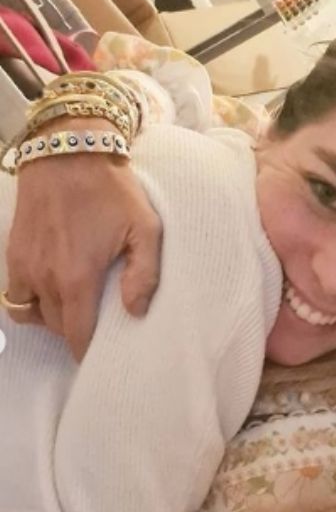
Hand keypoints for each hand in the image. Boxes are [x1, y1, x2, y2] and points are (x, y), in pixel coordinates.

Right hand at [5, 119, 161, 359]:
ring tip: (79, 312)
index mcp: (76, 277)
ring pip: (34, 314)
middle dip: (77, 335)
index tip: (105, 360)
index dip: (89, 352)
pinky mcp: (14, 251)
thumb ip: (144, 274)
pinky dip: (32, 302)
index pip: (78, 335)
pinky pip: (16, 294)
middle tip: (100, 331)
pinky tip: (55, 293)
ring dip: (55, 320)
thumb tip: (136, 312)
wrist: (68, 152)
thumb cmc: (113, 191)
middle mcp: (44, 277)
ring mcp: (24, 265)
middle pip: (56, 328)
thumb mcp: (145, 229)